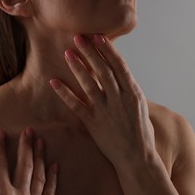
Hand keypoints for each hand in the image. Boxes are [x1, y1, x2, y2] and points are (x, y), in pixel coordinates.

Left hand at [50, 35, 155, 167]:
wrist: (137, 158)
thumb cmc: (141, 133)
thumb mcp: (140, 107)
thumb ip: (129, 90)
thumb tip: (120, 75)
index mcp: (133, 94)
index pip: (119, 67)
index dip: (108, 50)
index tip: (99, 36)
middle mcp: (119, 100)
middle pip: (103, 71)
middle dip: (90, 52)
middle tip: (78, 37)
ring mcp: (105, 112)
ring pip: (89, 85)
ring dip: (78, 68)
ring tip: (68, 53)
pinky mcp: (93, 124)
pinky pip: (76, 106)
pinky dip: (64, 94)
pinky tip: (54, 82)